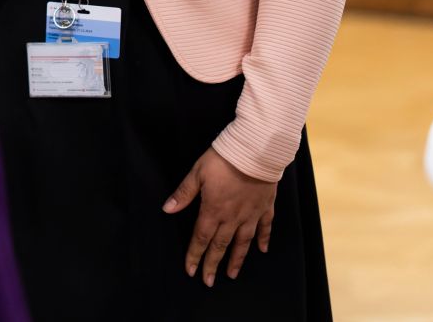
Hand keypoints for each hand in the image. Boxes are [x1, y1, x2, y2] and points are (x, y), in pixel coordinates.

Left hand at [164, 146, 277, 285]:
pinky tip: (262, 250)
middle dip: (212, 264)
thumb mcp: (197, 173)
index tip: (191, 271)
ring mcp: (251, 214)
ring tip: (231, 274)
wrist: (255, 151)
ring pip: (243, 243)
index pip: (201, 238)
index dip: (195, 255)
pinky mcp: (265, 207)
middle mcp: (232, 217)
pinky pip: (265, 228)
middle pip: (220, 245)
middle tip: (208, 281)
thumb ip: (184, 193)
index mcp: (213, 210)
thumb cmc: (223, 159)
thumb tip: (167, 209)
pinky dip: (263, 240)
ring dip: (236, 259)